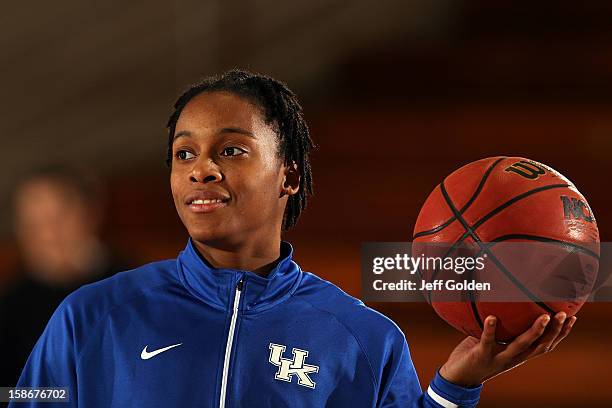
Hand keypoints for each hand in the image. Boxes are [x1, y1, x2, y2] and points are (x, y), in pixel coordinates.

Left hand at [439, 312, 574, 386]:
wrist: (459, 377)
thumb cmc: (477, 354)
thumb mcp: (495, 342)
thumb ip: (503, 328)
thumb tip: (507, 303)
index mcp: (519, 355)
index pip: (545, 345)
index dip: (560, 334)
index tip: (572, 319)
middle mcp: (513, 358)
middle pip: (539, 346)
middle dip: (553, 331)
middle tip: (562, 314)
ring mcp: (498, 357)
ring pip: (520, 345)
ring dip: (534, 332)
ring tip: (543, 317)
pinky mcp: (481, 354)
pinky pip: (487, 340)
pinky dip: (490, 328)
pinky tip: (491, 317)